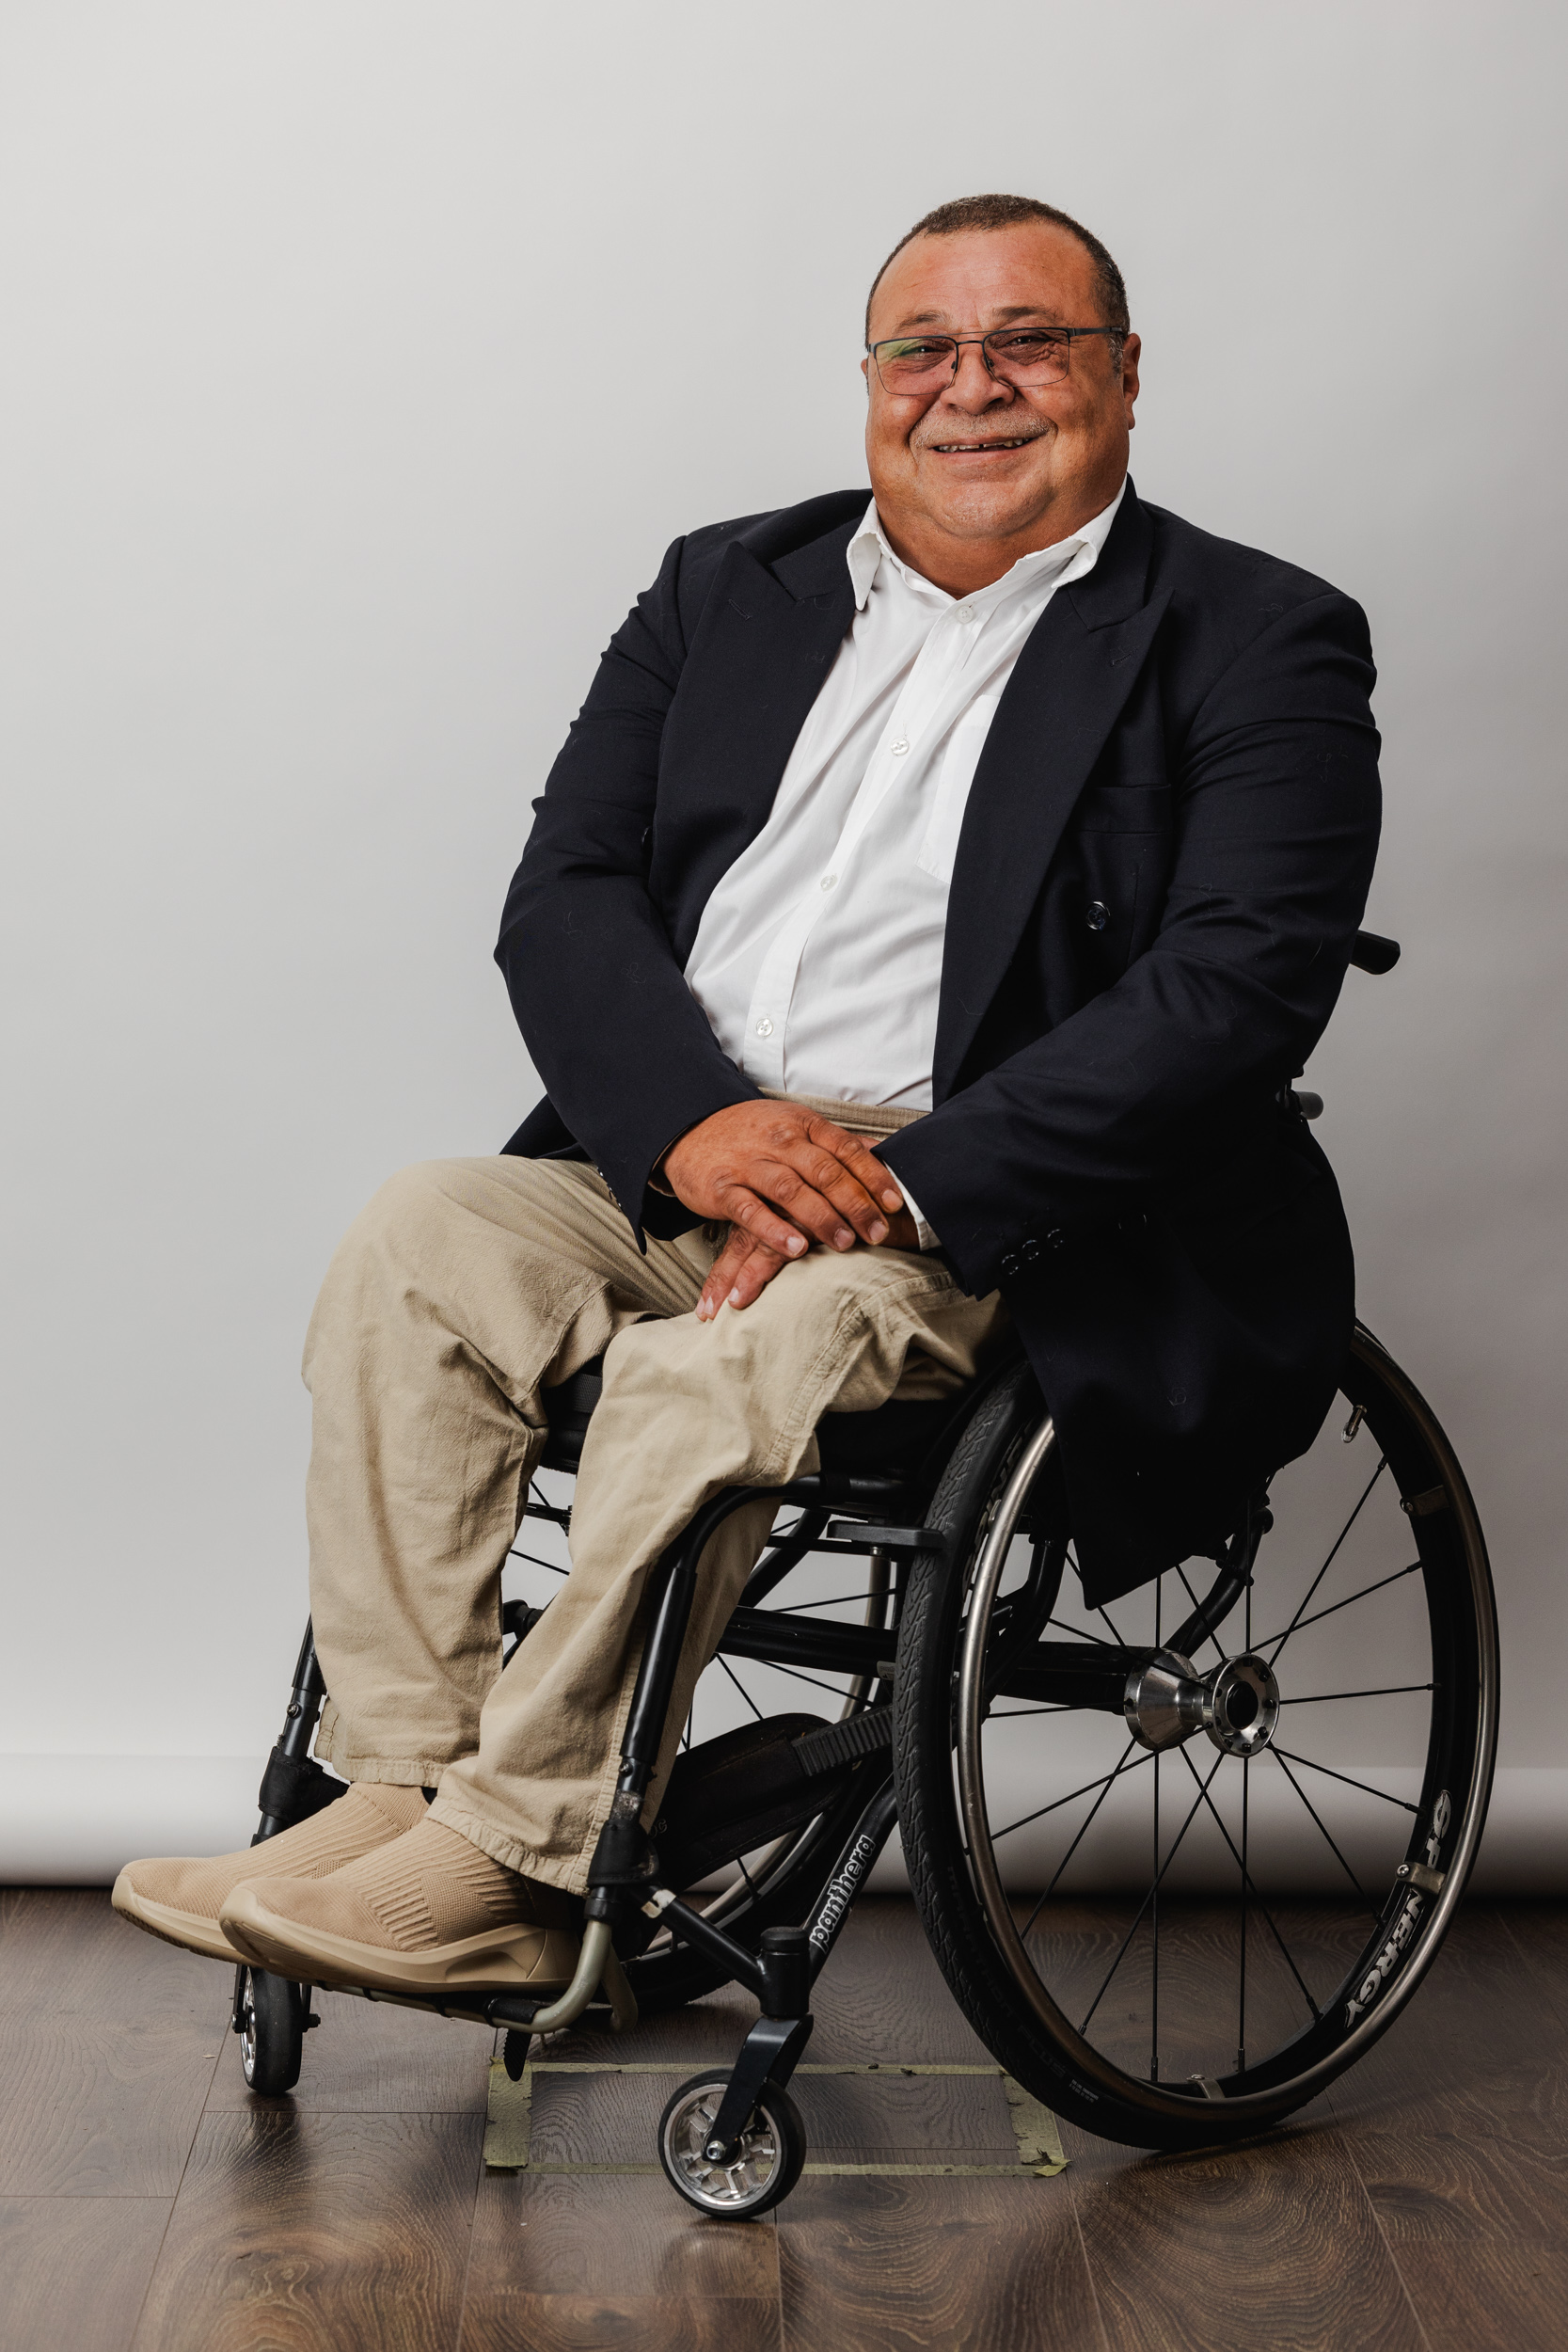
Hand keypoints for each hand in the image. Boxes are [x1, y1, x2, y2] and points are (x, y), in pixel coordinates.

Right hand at [657, 1101, 906, 1311]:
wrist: (689, 1128)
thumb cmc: (752, 1133)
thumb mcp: (796, 1127)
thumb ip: (837, 1143)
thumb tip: (884, 1153)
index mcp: (802, 1125)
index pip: (845, 1149)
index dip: (873, 1176)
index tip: (895, 1203)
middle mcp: (778, 1141)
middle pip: (824, 1172)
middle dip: (855, 1204)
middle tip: (878, 1233)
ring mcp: (749, 1163)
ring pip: (791, 1190)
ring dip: (821, 1218)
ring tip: (846, 1243)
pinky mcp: (722, 1187)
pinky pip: (750, 1210)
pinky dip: (774, 1229)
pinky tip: (796, 1248)